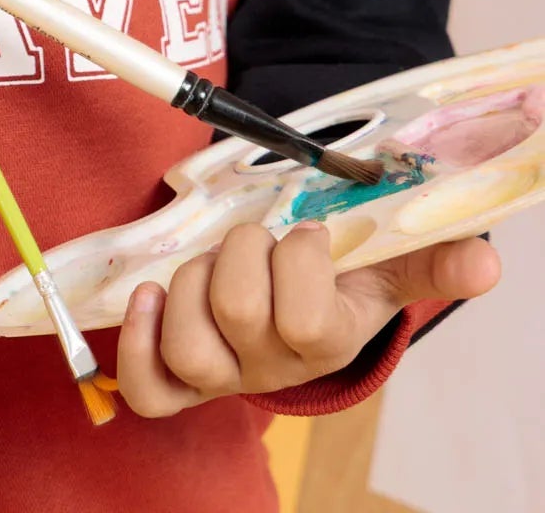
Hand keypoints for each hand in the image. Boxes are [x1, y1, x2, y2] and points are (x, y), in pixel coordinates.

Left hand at [116, 219, 501, 415]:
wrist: (295, 314)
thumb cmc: (334, 282)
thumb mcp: (382, 268)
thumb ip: (430, 261)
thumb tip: (485, 262)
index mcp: (327, 343)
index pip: (305, 314)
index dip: (297, 256)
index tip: (306, 234)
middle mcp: (273, 370)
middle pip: (236, 311)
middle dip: (240, 250)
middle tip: (255, 241)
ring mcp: (225, 379)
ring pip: (191, 345)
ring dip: (190, 283)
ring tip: (209, 262)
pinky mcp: (179, 381)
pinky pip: (149, 389)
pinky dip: (139, 340)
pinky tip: (146, 296)